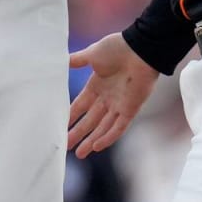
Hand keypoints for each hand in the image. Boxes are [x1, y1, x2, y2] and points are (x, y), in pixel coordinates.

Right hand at [67, 33, 158, 158]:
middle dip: (78, 133)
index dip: (71, 116)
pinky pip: (119, 127)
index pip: (80, 105)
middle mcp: (107, 98)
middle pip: (90, 120)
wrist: (140, 48)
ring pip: (103, 127)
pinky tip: (97, 146)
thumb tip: (61, 61)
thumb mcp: (92, 54)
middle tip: (66, 146)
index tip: (60, 127)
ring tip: (80, 154)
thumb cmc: (117, 48)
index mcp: (97, 85)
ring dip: (91, 140)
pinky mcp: (131, 109)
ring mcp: (119, 105)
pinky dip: (108, 137)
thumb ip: (77, 60)